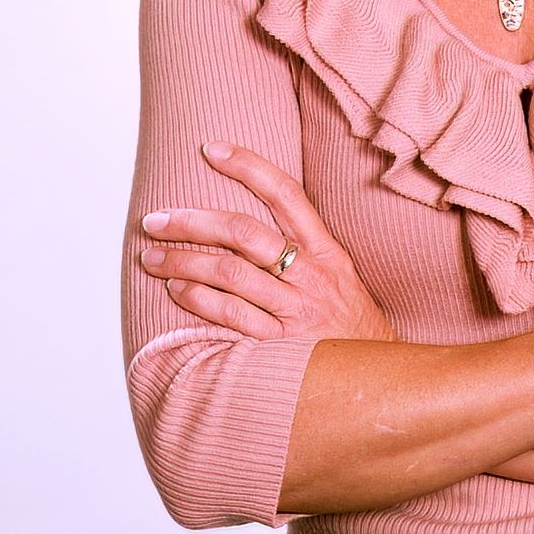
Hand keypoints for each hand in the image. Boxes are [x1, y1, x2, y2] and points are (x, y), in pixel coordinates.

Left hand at [139, 142, 396, 343]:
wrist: (380, 384)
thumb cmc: (350, 329)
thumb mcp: (339, 279)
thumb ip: (303, 253)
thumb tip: (247, 227)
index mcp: (328, 251)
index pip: (286, 193)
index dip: (248, 166)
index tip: (210, 148)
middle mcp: (313, 275)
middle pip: (245, 232)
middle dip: (193, 222)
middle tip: (155, 219)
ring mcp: (298, 310)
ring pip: (231, 273)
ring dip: (184, 262)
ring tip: (152, 256)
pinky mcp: (283, 346)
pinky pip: (233, 317)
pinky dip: (200, 300)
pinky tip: (177, 291)